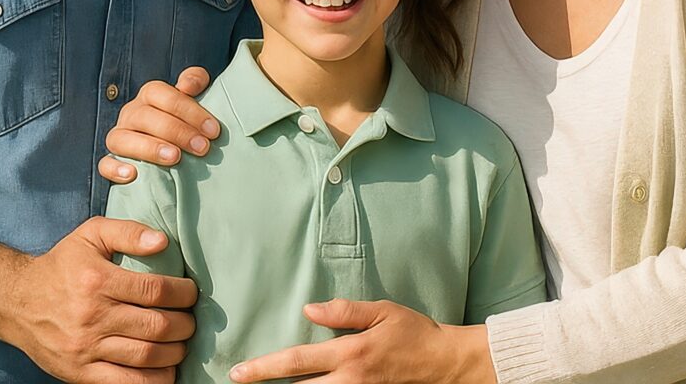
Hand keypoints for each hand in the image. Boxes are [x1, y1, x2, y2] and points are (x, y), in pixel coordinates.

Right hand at [0, 216, 197, 383]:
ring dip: (175, 353)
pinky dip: (152, 382)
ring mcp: (85, 348)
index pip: (156, 290)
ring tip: (181, 344)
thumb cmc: (61, 266)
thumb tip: (162, 242)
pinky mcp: (79, 373)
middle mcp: (92, 316)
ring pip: (145, 357)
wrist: (16, 302)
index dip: (184, 293)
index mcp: (98, 281)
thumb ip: (128, 232)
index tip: (190, 293)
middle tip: (191, 321)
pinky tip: (165, 373)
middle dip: (185, 325)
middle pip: (156, 326)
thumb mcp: (90, 235)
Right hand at [100, 66, 220, 182]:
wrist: (170, 147)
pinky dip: (115, 168)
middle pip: (146, 117)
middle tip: (202, 147)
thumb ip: (194, 81)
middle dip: (177, 131)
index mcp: (149, 95)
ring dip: (149, 148)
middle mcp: (131, 114)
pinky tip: (133, 174)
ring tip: (174, 158)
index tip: (213, 130)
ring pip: (122, 139)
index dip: (189, 110)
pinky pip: (104, 164)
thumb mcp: (191, 99)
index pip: (163, 94)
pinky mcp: (110, 162)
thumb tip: (188, 85)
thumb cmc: (183, 120)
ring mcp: (119, 137)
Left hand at [227, 299, 492, 383]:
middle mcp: (350, 381)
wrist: (447, 364)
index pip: (297, 361)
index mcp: (349, 353)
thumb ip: (344, 311)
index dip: (264, 368)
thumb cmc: (415, 333)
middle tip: (241, 381)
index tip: (239, 373)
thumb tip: (309, 308)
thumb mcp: (383, 311)